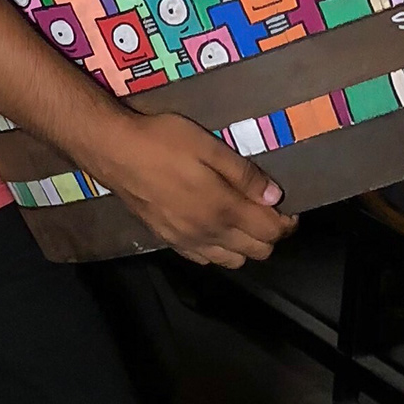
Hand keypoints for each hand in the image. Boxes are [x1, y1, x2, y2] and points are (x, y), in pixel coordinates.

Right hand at [87, 111, 297, 267]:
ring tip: (242, 219)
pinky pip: (204, 259)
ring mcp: (187, 240)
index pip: (270, 231)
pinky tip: (214, 228)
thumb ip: (244, 174)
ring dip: (245, 245)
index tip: (288, 206)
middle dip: (270, 235)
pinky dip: (218, 251)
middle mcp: (208, 232)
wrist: (115, 151)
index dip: (287, 222)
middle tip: (268, 210)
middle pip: (256, 252)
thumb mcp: (209, 147)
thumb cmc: (163, 142)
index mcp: (223, 208)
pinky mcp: (168, 240)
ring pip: (232, 261)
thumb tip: (274, 196)